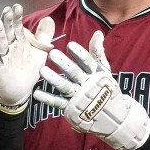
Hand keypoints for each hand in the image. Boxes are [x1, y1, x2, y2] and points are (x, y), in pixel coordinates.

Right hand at [0, 4, 55, 113]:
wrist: (18, 93)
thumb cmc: (26, 71)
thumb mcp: (39, 54)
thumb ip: (43, 36)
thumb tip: (49, 18)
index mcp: (17, 42)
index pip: (16, 26)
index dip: (16, 17)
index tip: (17, 6)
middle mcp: (8, 47)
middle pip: (6, 31)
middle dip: (6, 21)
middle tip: (6, 10)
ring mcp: (1, 58)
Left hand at [33, 32, 149, 149]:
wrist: (112, 115)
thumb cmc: (104, 87)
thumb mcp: (103, 69)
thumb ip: (98, 52)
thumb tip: (97, 33)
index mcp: (95, 73)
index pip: (88, 62)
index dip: (80, 54)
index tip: (70, 44)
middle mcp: (87, 84)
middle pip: (75, 73)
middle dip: (64, 64)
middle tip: (52, 53)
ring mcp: (79, 97)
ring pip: (65, 87)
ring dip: (53, 79)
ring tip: (42, 71)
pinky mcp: (71, 108)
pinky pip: (58, 103)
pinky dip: (48, 99)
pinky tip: (37, 93)